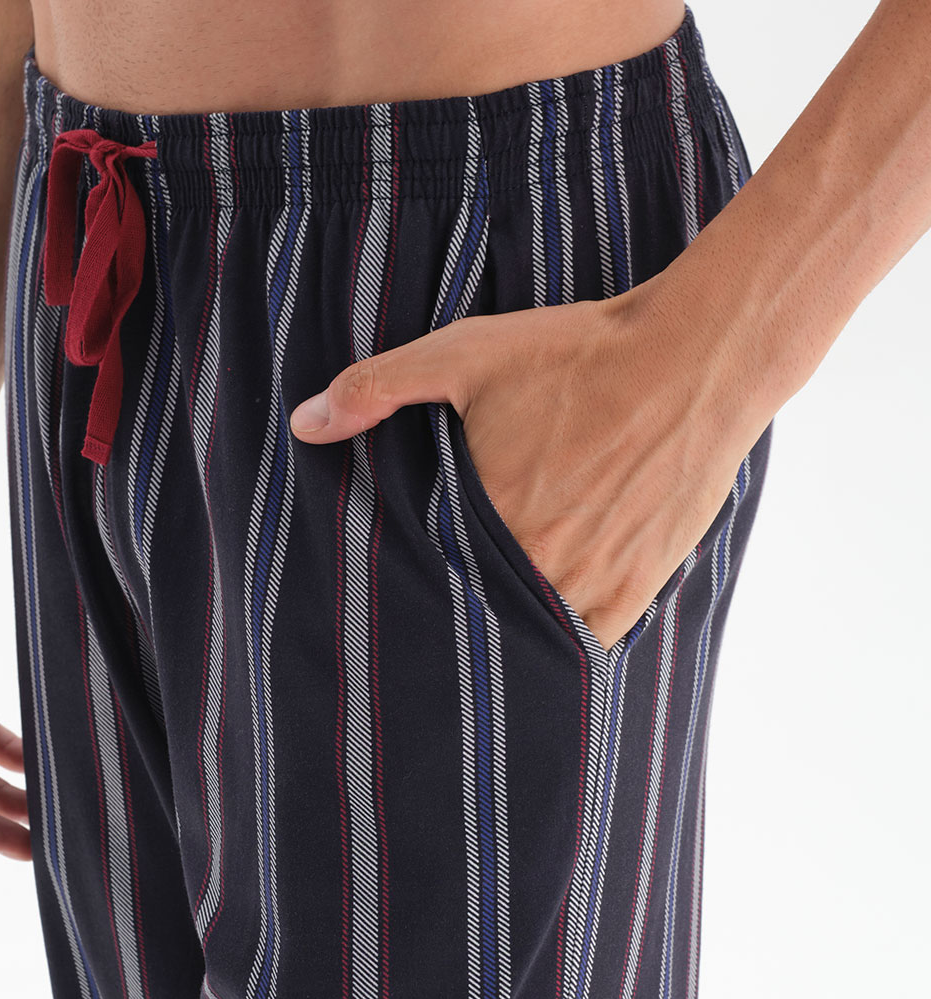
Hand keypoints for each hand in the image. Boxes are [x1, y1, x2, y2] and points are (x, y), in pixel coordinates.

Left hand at [289, 284, 761, 649]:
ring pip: (527, 636)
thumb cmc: (576, 354)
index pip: (424, 577)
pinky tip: (541, 637)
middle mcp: (535, 563)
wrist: (693, 361)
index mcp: (483, 517)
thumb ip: (378, 387)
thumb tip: (304, 424)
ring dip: (504, 634)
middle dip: (452, 614)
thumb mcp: (465, 354)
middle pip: (473, 613)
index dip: (406, 588)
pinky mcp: (635, 589)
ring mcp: (589, 583)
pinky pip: (586, 644)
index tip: (390, 595)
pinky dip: (563, 642)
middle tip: (433, 620)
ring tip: (481, 633)